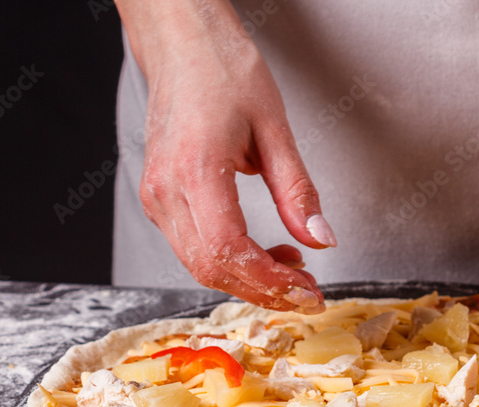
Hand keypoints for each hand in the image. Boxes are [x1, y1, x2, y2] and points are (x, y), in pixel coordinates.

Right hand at [119, 0, 332, 312]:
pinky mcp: (159, 197)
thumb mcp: (275, 127)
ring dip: (248, 279)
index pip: (230, 251)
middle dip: (264, 290)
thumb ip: (298, 191)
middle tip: (307, 293)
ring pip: (200, 265)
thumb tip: (321, 239)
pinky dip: (231, 261)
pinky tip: (264, 253)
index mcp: (195, 170)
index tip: (307, 292)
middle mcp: (167, 189)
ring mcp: (157, 196)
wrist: (181, 42)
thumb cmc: (222, 69)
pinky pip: (193, 248)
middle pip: (211, 269)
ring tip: (292, 269)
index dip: (270, 282)